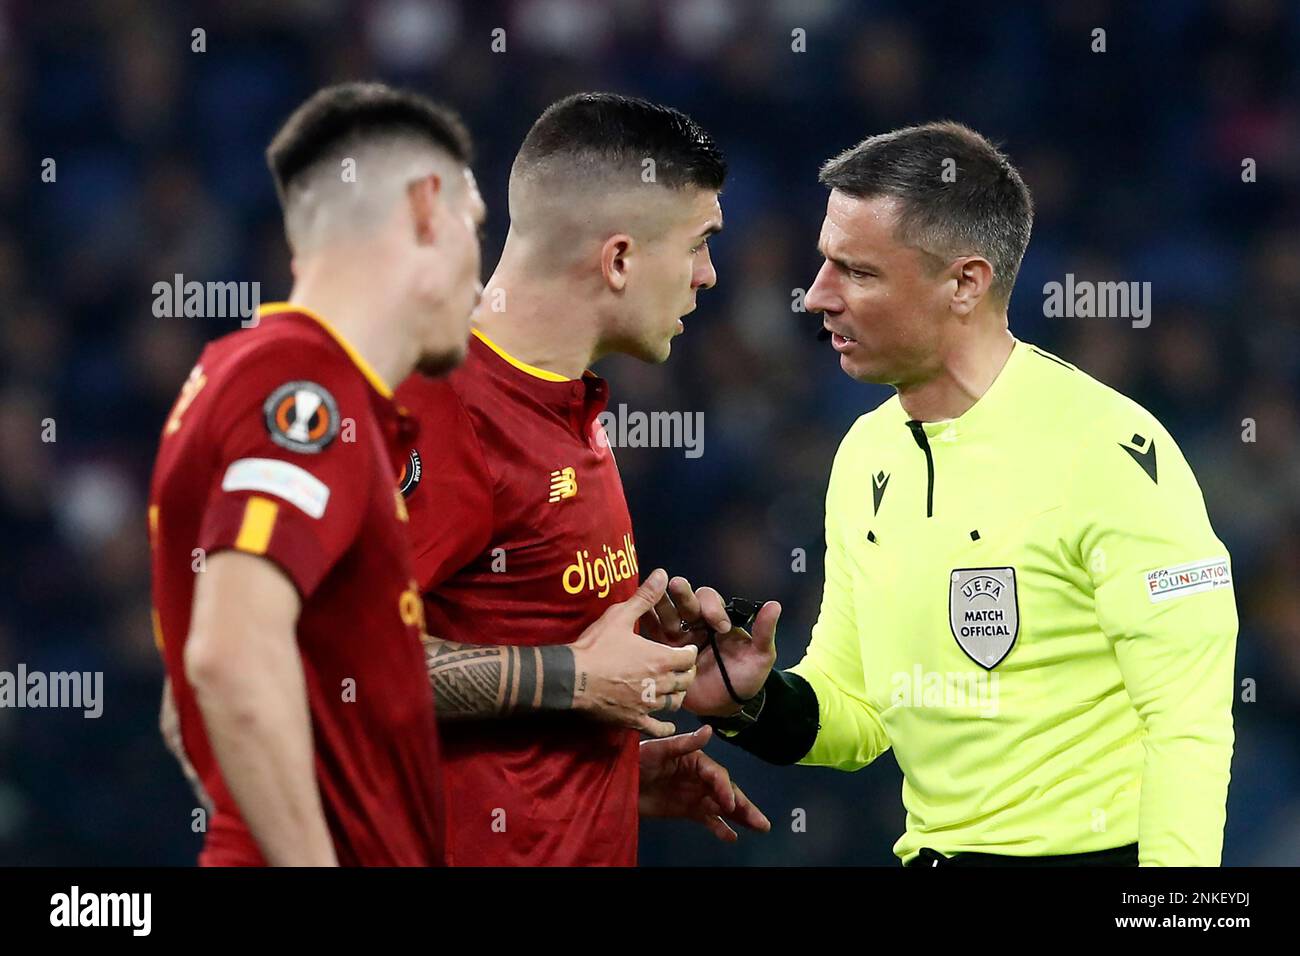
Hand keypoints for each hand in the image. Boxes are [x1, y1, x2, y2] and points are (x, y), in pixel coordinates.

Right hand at [571, 569, 699, 737]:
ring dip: (677, 695)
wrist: (572, 679)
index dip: (689, 654)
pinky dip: (665, 726)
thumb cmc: (596, 646)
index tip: (685, 651)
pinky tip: (666, 724)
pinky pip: (657, 728)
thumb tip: (663, 574)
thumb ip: (644, 597)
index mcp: (660, 658)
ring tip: (673, 690)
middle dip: (686, 674)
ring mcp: (648, 704)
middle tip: (681, 669)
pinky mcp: (634, 720)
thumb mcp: (620, 616)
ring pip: (674, 703)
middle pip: (685, 681)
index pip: (689, 658)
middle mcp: (660, 683)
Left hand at [638, 725, 770, 840]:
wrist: (618, 781)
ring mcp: (694, 795)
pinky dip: (720, 827)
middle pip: (727, 792)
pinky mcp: (686, 810)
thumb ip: (684, 743)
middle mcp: (699, 778)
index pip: (717, 775)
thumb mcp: (658, 749)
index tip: (729, 804)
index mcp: (696, 760)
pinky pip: (708, 819)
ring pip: (723, 807)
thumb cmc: (637, 760)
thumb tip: (709, 730)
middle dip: (744, 806)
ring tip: (759, 827)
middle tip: (762, 822)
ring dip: (741, 817)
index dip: (725, 789)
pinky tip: (732, 837)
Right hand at [640, 577, 779, 716]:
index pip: (710, 601)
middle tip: (676, 585)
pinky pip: (652, 638)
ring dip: (660, 606)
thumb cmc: (746, 677)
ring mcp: (677, 638)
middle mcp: (695, 623)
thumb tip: (774, 605)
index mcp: (717, 620)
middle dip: (680, 593)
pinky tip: (636, 619)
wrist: (728, 705)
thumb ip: (764, 632)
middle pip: (684, 602)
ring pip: (666, 616)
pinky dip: (644, 627)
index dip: (713, 608)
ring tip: (650, 599)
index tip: (721, 627)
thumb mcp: (761, 655)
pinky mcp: (663, 655)